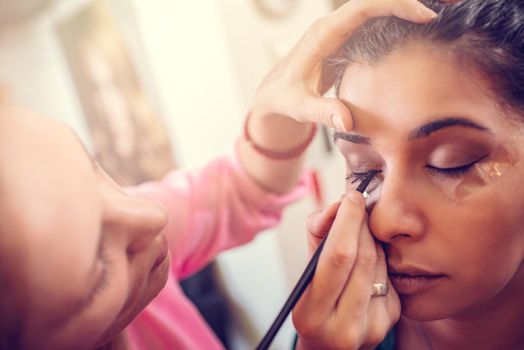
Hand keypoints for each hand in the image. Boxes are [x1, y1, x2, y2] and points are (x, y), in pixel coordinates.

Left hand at [250, 0, 436, 131]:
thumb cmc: (284, 98)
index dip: (394, 5)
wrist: (274, 93)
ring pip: (377, 10)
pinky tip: (419, 32)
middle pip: (375, 2)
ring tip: (442, 18)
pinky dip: (398, 22)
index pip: (362, 8)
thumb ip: (321, 112)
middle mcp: (333, 26)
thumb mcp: (299, 107)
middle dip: (409, 2)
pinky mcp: (346, 40)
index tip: (424, 14)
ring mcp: (340, 31)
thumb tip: (347, 120)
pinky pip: (375, 23)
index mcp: (322, 34)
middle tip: (446, 12)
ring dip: (406, 9)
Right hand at [292, 193, 399, 349]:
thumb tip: (338, 207)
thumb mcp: (305, 272)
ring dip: (371, 239)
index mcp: (312, 314)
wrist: (328, 347)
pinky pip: (389, 277)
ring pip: (380, 265)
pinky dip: (379, 259)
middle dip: (362, 224)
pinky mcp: (389, 322)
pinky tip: (369, 257)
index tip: (352, 197)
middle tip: (358, 205)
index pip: (338, 257)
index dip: (347, 221)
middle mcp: (344, 327)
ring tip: (360, 231)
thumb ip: (318, 236)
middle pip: (364, 258)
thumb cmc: (312, 302)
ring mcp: (371, 328)